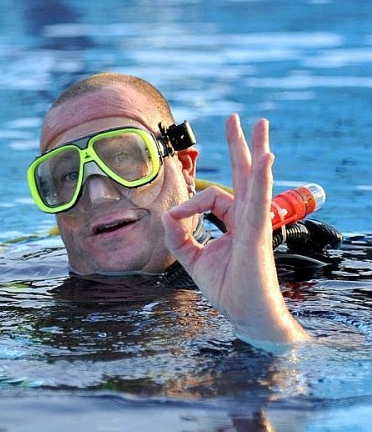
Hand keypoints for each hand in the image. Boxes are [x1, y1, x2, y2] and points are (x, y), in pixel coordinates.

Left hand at [162, 114, 308, 346]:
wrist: (245, 313)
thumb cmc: (227, 288)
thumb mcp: (193, 259)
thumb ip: (178, 237)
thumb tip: (166, 214)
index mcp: (235, 222)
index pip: (212, 198)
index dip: (188, 205)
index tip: (173, 218)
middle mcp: (248, 218)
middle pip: (245, 174)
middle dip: (241, 146)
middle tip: (240, 118)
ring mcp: (255, 223)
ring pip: (256, 180)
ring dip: (257, 150)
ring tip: (259, 123)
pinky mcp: (257, 233)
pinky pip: (259, 200)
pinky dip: (262, 178)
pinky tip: (266, 158)